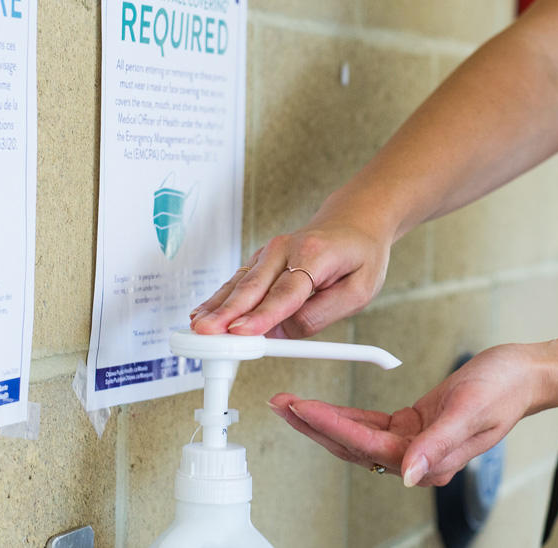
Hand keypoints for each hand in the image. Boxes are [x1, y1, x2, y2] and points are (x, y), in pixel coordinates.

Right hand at [188, 222, 391, 337]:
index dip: (261, 315)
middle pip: (253, 286)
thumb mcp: (360, 290)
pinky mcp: (260, 260)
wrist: (355, 221)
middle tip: (206, 333)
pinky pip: (238, 281)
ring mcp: (269, 252)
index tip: (240, 332)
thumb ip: (322, 313)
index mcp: (315, 254)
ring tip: (197, 326)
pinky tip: (202, 312)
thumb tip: (282, 334)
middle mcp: (286, 248)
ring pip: (239, 283)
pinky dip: (219, 298)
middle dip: (226, 312)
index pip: (285, 292)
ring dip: (216, 306)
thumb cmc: (360, 255)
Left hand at [268, 344, 545, 486]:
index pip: (367, 445)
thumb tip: (411, 475)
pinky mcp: (413, 426)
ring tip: (290, 403)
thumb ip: (438, 444)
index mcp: (430, 461)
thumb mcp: (470, 411)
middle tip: (281, 405)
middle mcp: (418, 458)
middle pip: (351, 446)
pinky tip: (324, 407)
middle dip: (312, 426)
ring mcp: (414, 444)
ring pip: (355, 436)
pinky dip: (345, 415)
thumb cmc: (504, 389)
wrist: (524, 375)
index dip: (330, 426)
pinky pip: (370, 425)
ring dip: (322, 420)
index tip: (302, 408)